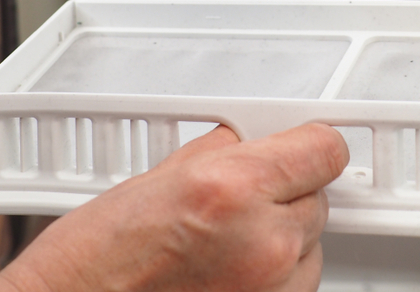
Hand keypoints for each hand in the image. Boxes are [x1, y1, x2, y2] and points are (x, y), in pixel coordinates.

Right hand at [0, 123, 347, 291]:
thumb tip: (254, 142)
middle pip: (317, 197)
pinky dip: (273, 276)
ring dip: (282, 238)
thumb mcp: (157, 179)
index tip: (305, 145)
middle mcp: (265, 242)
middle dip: (285, 193)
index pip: (324, 150)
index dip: (311, 144)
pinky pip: (296, 285)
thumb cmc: (95, 262)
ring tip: (224, 245)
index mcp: (234, 189)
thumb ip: (223, 153)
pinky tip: (226, 272)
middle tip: (239, 201)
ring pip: (310, 246)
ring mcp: (271, 290)